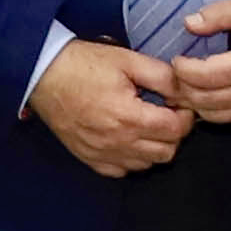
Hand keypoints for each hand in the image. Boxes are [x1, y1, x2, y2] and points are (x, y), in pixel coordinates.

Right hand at [28, 39, 188, 175]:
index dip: (186, 116)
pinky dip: (132, 158)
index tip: (179, 105)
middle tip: (165, 113)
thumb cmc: (85, 65)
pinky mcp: (90, 159)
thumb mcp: (128, 60)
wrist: (44, 75)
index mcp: (129, 116)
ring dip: (154, 146)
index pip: (176, 131)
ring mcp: (102, 154)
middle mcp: (117, 142)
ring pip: (147, 164)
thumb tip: (185, 90)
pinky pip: (122, 170)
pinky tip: (128, 137)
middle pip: (166, 152)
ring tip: (147, 124)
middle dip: (173, 133)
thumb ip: (163, 76)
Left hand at [158, 0, 230, 120]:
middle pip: (204, 98)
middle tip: (174, 74)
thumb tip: (188, 24)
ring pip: (210, 114)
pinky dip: (206, 110)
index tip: (176, 58)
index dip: (183, 69)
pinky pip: (223, 119)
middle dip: (182, 87)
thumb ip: (218, 14)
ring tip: (182, 85)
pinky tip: (199, 96)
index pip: (205, 75)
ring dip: (191, 102)